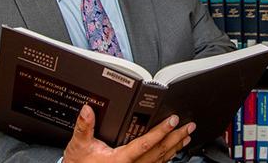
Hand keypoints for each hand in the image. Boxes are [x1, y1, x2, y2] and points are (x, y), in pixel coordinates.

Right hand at [63, 104, 195, 162]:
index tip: (172, 121)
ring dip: (175, 147)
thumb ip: (84, 127)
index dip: (161, 131)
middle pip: (159, 152)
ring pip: (160, 160)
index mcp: (120, 160)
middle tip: (188, 126)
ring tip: (186, 136)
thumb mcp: (79, 145)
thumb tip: (87, 110)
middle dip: (175, 138)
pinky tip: (173, 150)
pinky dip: (167, 156)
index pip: (146, 144)